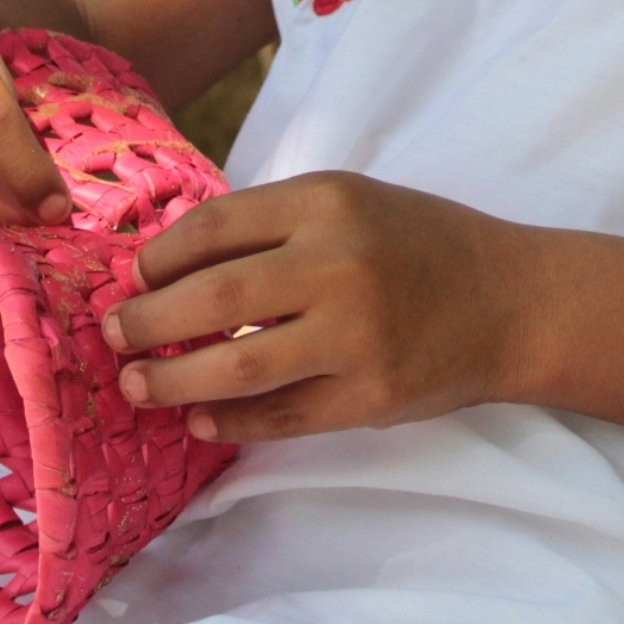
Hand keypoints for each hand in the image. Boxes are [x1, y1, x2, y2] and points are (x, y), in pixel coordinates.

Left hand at [101, 171, 533, 441]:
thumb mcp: (345, 202)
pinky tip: (198, 419)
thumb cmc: (415, 242)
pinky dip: (230, 421)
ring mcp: (358, 336)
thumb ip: (265, 225)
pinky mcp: (372, 396)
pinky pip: (281, 417)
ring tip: (135, 385)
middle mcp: (339, 264)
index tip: (132, 280)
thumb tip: (164, 263)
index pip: (212, 227)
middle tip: (111, 336)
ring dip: (171, 380)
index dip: (156, 259)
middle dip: (145, 322)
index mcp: (325, 203)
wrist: (512, 299)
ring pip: (238, 367)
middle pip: (212, 299)